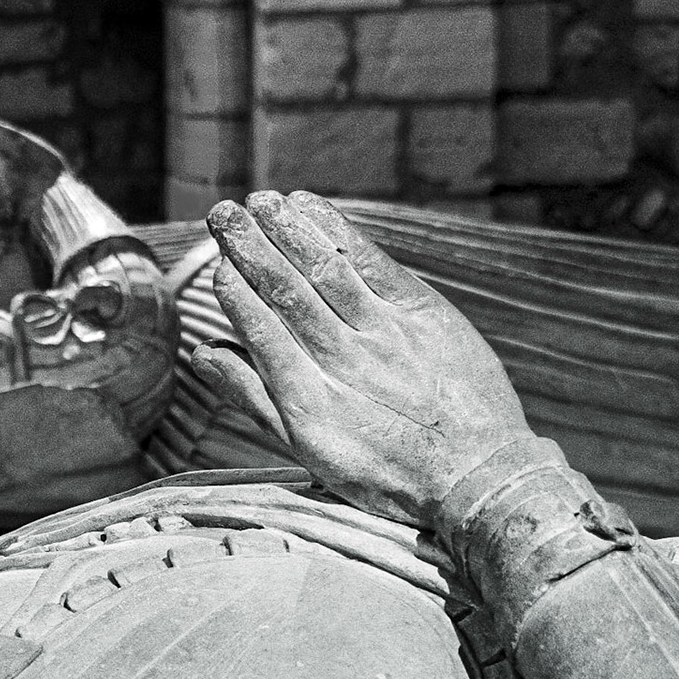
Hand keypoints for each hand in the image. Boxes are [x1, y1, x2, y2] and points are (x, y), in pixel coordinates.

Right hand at [192, 191, 532, 530]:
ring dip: (287, 231)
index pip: (261, 333)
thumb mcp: (311, 452)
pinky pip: (371, 263)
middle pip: (288, 293)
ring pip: (325, 272)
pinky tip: (310, 208)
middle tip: (221, 214)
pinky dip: (337, 232)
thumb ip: (255, 399)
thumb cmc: (387, 472)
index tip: (217, 266)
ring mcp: (386, 336)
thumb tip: (202, 354)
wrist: (476, 477)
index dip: (236, 295)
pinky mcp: (423, 313)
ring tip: (259, 201)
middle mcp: (344, 363)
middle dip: (250, 249)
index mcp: (309, 403)